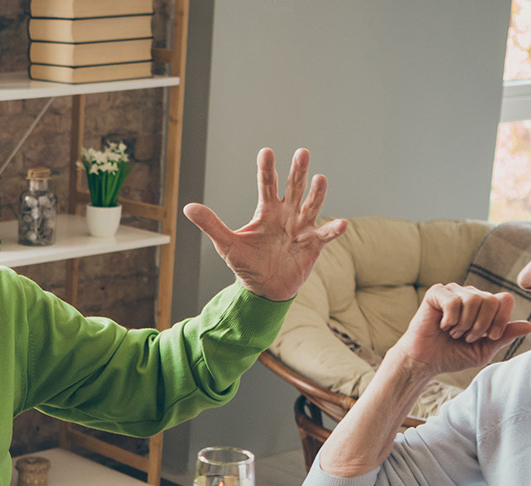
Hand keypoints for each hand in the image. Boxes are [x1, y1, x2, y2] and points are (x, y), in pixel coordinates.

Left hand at [183, 148, 348, 302]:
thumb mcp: (226, 244)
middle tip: (302, 152)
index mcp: (267, 211)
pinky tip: (342, 224)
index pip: (268, 185)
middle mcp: (287, 214)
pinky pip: (326, 235)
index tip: (266, 151)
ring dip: (317, 193)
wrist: (263, 289)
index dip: (267, 169)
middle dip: (297, 171)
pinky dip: (334, 230)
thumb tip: (188, 207)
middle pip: (294, 188)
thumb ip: (211, 224)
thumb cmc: (247, 264)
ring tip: (319, 178)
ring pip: (311, 205)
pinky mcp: (313, 244)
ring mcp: (302, 227)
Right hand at [383, 283, 530, 381]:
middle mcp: (470, 295)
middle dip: (482, 325)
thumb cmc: (452, 356)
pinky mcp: (436, 293)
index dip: (501, 319)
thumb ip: (505, 336)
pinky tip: (443, 326)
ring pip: (474, 299)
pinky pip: (454, 301)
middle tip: (467, 337)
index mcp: (484, 305)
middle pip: (491, 299)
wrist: (425, 362)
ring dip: (465, 324)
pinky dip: (451, 319)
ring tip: (454, 333)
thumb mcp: (484, 350)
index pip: (504, 299)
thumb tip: (529, 326)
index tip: (490, 337)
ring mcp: (453, 291)